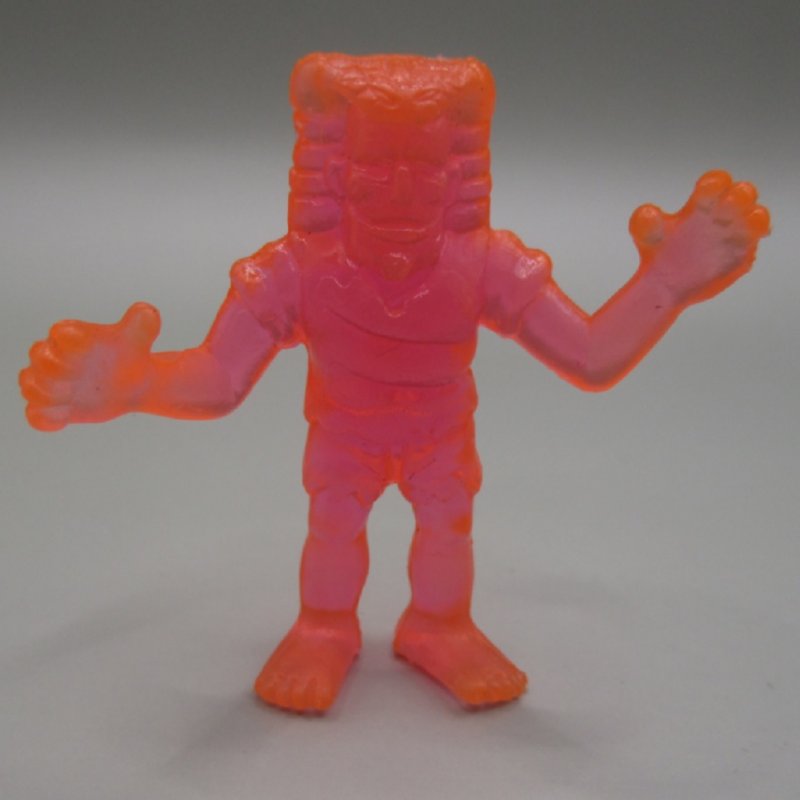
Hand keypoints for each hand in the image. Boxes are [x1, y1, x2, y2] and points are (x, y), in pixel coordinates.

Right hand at [20, 302, 159, 430]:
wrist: (131, 384)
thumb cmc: (130, 356)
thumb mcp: (137, 339)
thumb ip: (141, 324)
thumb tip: (148, 312)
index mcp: (73, 335)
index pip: (61, 334)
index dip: (69, 343)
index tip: (88, 349)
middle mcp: (56, 355)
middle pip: (39, 358)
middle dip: (53, 370)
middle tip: (74, 381)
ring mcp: (51, 382)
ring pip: (31, 385)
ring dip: (44, 394)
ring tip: (68, 398)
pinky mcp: (54, 407)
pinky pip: (37, 415)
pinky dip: (44, 418)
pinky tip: (64, 419)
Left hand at [629, 170, 769, 303]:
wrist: (665, 286)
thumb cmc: (659, 254)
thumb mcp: (647, 237)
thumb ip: (645, 223)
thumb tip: (648, 212)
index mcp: (700, 206)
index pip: (714, 185)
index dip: (715, 182)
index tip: (707, 188)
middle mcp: (720, 215)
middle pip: (741, 194)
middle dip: (739, 195)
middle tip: (729, 203)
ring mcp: (734, 233)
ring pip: (755, 214)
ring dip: (754, 215)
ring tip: (745, 222)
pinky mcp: (741, 252)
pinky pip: (755, 240)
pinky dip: (757, 235)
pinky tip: (751, 238)